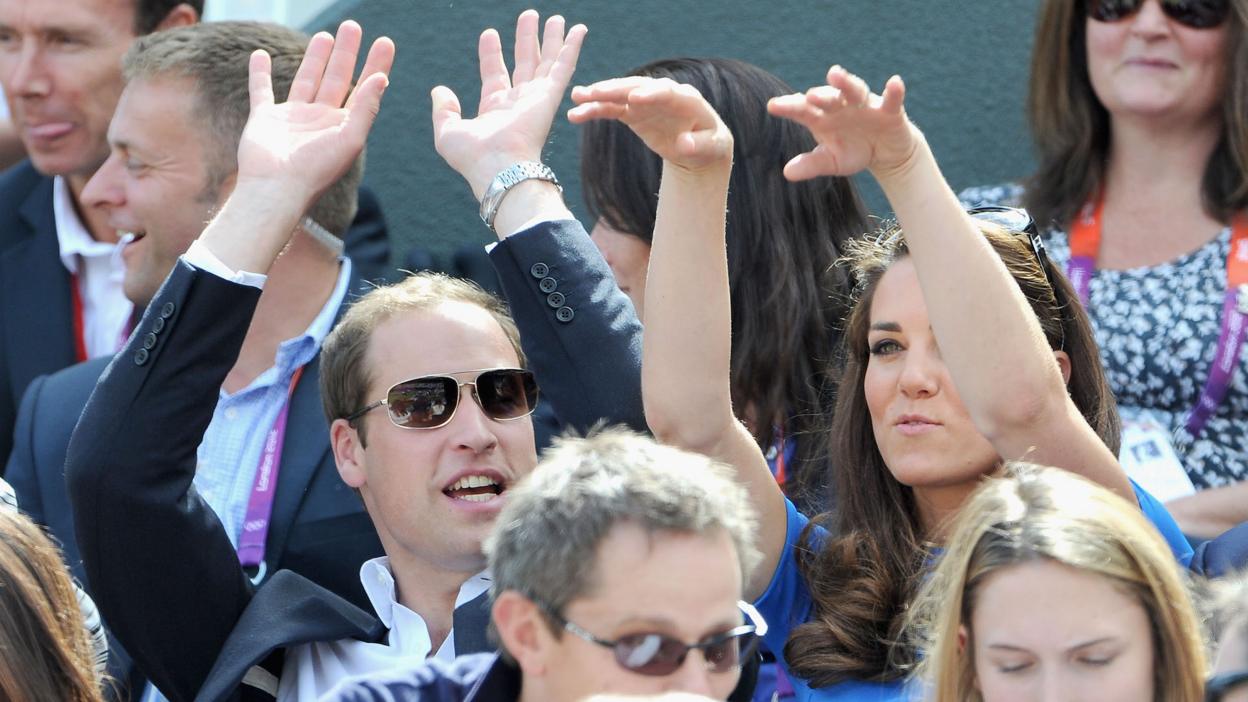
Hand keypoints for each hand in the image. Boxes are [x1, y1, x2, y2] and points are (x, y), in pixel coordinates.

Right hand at [237, 20, 393, 208]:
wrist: (276, 189)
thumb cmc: (316, 170)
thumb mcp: (350, 138)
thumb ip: (365, 107)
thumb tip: (382, 78)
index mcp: (343, 126)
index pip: (363, 88)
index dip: (375, 65)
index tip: (384, 42)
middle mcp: (320, 120)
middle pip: (336, 78)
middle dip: (345, 53)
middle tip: (353, 26)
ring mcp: (292, 119)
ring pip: (306, 79)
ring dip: (315, 58)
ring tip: (325, 35)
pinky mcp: (265, 120)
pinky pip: (261, 91)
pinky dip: (259, 74)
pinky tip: (259, 55)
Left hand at [432, 10, 586, 199]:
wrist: (498, 168)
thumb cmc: (473, 158)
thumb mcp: (448, 132)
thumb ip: (444, 110)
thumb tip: (439, 90)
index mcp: (495, 109)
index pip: (495, 74)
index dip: (492, 53)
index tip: (490, 33)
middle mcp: (518, 102)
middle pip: (525, 63)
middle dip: (526, 39)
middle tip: (529, 16)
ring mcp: (536, 99)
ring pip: (546, 61)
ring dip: (552, 38)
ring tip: (556, 18)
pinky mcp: (549, 97)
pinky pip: (563, 67)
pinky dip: (571, 48)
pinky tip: (578, 30)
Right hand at [568, 76, 731, 173]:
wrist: (699, 147)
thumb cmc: (709, 145)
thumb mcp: (710, 148)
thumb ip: (699, 145)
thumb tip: (684, 143)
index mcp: (686, 99)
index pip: (667, 92)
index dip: (651, 94)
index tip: (634, 98)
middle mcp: (663, 94)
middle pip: (637, 87)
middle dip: (615, 89)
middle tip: (593, 92)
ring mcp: (646, 101)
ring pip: (620, 94)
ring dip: (598, 95)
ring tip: (576, 98)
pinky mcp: (634, 112)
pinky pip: (612, 109)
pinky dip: (595, 110)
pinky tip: (576, 114)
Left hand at [767, 66, 917, 182]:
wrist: (885, 153)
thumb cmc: (853, 152)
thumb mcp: (832, 162)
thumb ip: (811, 165)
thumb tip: (787, 173)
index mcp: (822, 117)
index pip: (802, 110)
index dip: (789, 106)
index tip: (772, 106)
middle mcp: (841, 105)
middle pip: (828, 97)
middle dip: (820, 95)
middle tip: (810, 96)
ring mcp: (865, 105)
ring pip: (855, 90)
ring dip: (846, 83)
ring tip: (835, 74)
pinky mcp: (889, 109)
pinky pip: (891, 98)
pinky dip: (893, 91)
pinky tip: (895, 82)